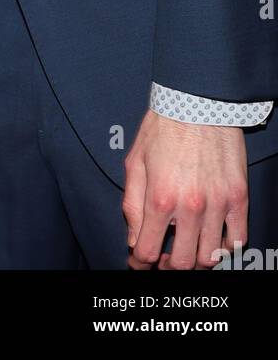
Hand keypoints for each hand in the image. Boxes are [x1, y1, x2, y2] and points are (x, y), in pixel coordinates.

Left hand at [123, 109, 248, 268]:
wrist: (196, 103)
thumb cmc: (162, 129)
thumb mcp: (135, 163)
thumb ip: (132, 205)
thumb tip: (133, 240)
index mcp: (160, 198)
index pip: (148, 251)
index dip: (140, 263)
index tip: (139, 263)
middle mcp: (190, 207)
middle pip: (182, 263)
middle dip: (168, 267)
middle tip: (164, 259)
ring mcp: (218, 204)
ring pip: (210, 257)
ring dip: (196, 261)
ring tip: (188, 251)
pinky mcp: (238, 198)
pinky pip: (237, 239)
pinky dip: (224, 248)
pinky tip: (212, 241)